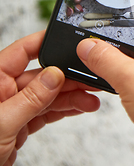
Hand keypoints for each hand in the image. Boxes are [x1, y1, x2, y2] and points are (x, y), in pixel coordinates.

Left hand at [0, 31, 99, 165]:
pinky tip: (82, 106)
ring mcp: (14, 108)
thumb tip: (55, 75)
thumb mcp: (3, 122)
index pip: (23, 52)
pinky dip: (66, 109)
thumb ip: (31, 98)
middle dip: (69, 77)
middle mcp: (5, 90)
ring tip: (92, 99)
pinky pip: (48, 111)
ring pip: (50, 95)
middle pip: (44, 75)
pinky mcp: (22, 124)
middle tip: (92, 79)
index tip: (70, 41)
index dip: (46, 43)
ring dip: (73, 96)